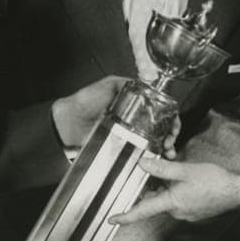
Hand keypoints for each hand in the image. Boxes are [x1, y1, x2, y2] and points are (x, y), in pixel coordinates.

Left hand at [50, 76, 180, 155]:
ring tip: (167, 151)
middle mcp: (133, 121)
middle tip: (172, 139)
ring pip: (153, 142)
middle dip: (171, 133)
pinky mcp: (120, 149)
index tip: (174, 122)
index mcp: (133, 105)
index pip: (158, 110)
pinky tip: (158, 158)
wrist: (65, 125)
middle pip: (160, 127)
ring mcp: (128, 136)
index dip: (170, 116)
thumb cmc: (83, 102)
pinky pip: (139, 153)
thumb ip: (125, 83)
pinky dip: (150, 156)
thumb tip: (147, 81)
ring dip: (164, 146)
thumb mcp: (107, 85)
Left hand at [108, 156, 239, 226]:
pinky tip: (186, 181)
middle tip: (154, 172)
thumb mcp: (185, 170)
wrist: (237, 193)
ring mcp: (186, 214)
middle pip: (155, 202)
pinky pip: (178, 202)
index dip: (125, 216)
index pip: (142, 211)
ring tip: (176, 173)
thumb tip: (142, 164)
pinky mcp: (194, 212)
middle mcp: (176, 212)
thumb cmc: (213, 181)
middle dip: (152, 188)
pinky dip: (176, 192)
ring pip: (167, 200)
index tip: (112, 219)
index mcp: (171, 202)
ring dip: (166, 189)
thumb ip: (162, 168)